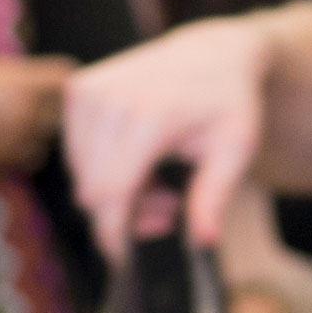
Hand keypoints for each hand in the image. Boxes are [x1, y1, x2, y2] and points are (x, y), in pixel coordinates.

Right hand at [0, 53, 72, 172]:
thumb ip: (10, 75)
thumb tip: (32, 81)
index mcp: (17, 81)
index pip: (65, 77)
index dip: (65, 77)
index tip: (58, 78)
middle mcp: (22, 112)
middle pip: (63, 111)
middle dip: (56, 105)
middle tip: (42, 99)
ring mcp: (12, 140)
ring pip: (47, 137)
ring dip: (39, 130)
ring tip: (17, 119)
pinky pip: (30, 158)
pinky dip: (25, 150)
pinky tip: (7, 139)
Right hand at [63, 14, 276, 252]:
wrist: (212, 54)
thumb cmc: (228, 102)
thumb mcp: (235, 150)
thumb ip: (214, 196)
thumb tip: (203, 241)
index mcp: (150, 114)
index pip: (111, 193)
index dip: (114, 234)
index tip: (125, 258)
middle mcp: (111, 98)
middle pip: (95, 191)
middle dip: (127, 213)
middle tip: (169, 206)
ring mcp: (88, 90)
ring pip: (84, 176)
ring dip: (116, 191)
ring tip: (159, 179)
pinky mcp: (77, 89)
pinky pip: (76, 154)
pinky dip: (103, 167)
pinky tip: (138, 159)